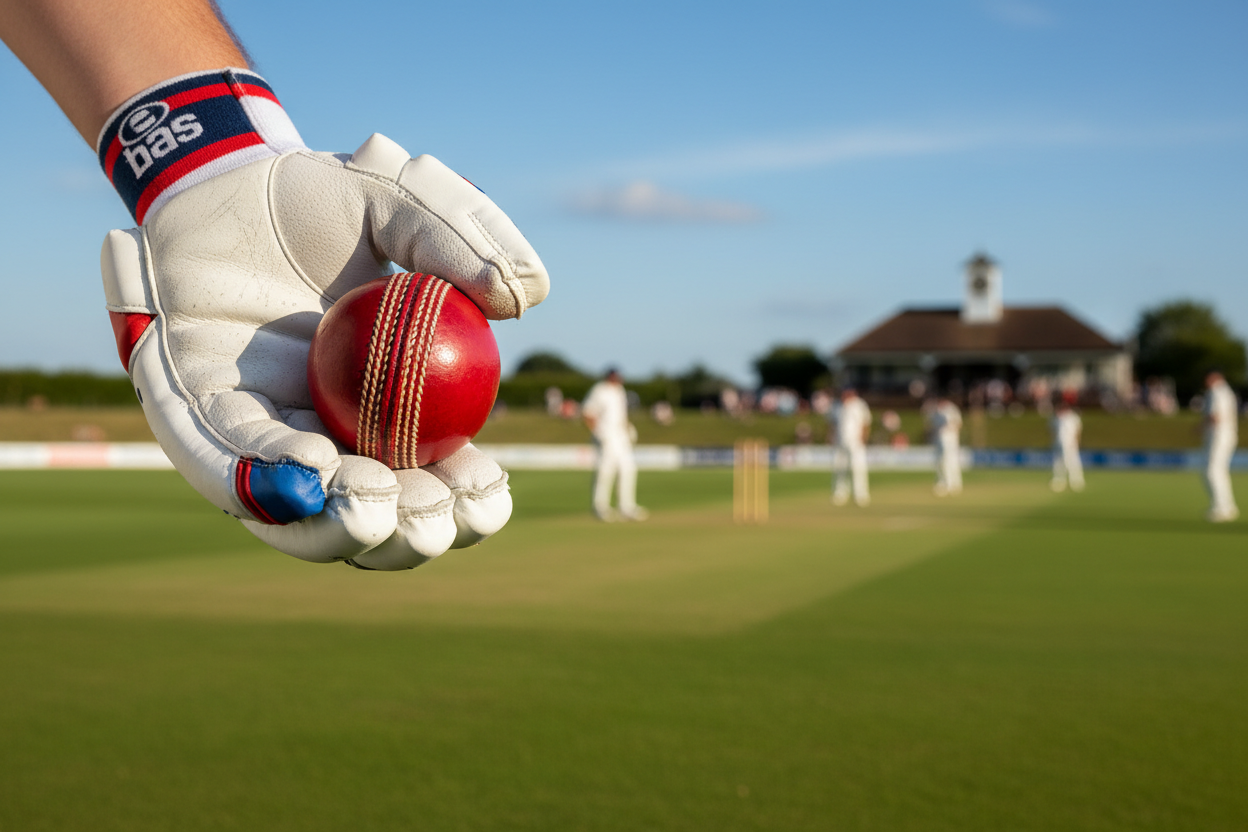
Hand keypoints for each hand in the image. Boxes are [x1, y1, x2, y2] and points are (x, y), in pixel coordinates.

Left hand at [102, 131, 548, 569]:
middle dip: (412, 538)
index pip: (441, 479)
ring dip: (341, 528)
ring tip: (378, 502)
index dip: (470, 502)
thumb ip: (463, 238)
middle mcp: (330, 436)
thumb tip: (522, 298)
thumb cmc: (315, 197)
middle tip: (433, 511)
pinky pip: (231, 463)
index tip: (487, 486)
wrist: (219, 178)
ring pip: (301, 518)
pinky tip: (315, 469)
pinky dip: (272, 477)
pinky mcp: (195, 422)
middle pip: (377, 522)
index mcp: (390, 408)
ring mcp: (263, 438)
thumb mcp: (401, 201)